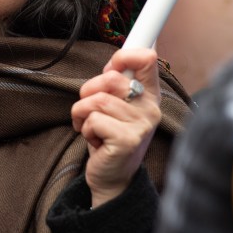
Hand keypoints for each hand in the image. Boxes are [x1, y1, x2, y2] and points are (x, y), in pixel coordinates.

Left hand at [71, 48, 160, 207]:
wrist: (112, 178)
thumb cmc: (110, 137)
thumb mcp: (116, 106)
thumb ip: (117, 82)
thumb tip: (118, 55)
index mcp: (150, 94)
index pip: (147, 58)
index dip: (123, 55)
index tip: (110, 67)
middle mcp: (150, 108)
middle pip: (111, 78)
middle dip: (88, 91)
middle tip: (89, 108)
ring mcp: (141, 125)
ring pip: (97, 100)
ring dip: (83, 113)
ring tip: (90, 127)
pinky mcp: (127, 140)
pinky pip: (93, 120)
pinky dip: (85, 129)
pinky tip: (95, 140)